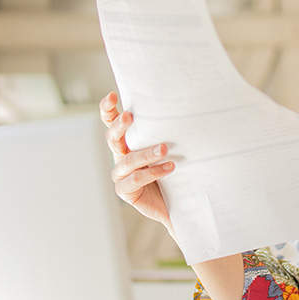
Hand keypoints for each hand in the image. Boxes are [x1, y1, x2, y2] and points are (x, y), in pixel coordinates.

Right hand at [99, 91, 175, 228]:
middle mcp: (121, 156)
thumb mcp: (173, 149)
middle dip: (119, 126)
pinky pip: (135, 180)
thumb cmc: (176, 171)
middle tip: (129, 116)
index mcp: (128, 142)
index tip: (112, 96)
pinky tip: (169, 167)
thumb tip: (190, 108)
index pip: (112, 123)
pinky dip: (152, 172)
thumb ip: (170, 133)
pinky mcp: (126, 191)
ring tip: (164, 149)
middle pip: (112, 138)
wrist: (179, 203)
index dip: (108, 110)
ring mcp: (121, 175)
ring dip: (145, 153)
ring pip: (127, 161)